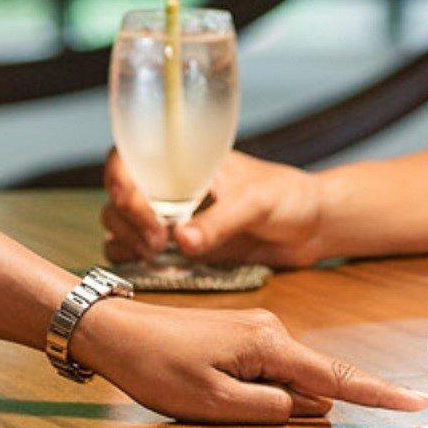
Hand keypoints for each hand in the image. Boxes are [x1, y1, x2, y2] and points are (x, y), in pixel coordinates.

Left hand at [69, 297, 427, 423]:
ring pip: (284, 380)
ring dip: (263, 400)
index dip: (377, 394)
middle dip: (291, 407)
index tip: (416, 403)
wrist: (113, 331)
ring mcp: (257, 331)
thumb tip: (310, 409)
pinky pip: (265, 371)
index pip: (336, 376)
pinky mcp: (241, 336)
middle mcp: (272, 331)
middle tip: (221, 403)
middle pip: (308, 382)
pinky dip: (253, 390)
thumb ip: (270, 409)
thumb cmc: (158, 368)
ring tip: (201, 392)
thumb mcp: (214, 403)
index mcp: (270, 345)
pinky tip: (209, 387)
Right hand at [101, 147, 327, 267]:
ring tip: (157, 255)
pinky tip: (156, 268)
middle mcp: (169, 188)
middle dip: (126, 219)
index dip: (119, 178)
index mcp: (182, 162)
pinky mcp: (178, 249)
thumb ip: (220, 221)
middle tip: (157, 243)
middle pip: (117, 197)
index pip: (129, 159)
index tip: (131, 201)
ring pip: (120, 227)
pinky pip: (138, 255)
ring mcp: (170, 219)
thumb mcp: (256, 202)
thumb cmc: (287, 197)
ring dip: (126, 241)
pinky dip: (135, 262)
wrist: (309, 227)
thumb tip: (181, 241)